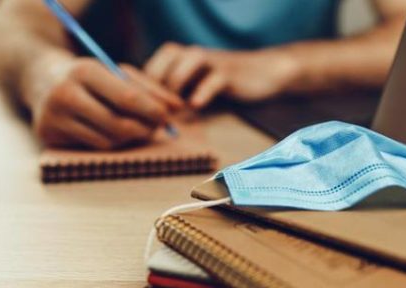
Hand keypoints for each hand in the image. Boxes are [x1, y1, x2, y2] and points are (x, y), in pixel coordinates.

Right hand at [28, 55, 182, 149]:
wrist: (42, 79)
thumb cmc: (92, 77)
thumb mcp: (119, 73)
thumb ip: (151, 89)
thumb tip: (178, 108)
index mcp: (85, 71)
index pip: (127, 98)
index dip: (152, 111)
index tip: (167, 117)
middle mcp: (65, 93)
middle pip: (118, 125)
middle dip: (144, 130)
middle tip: (156, 128)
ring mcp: (53, 116)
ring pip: (108, 141)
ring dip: (129, 139)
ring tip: (134, 127)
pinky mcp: (47, 135)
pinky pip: (93, 148)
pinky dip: (110, 143)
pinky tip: (112, 132)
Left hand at [144, 44, 299, 108]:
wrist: (262, 73)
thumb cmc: (223, 83)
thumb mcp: (195, 84)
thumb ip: (175, 94)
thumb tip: (150, 115)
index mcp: (180, 56)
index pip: (150, 67)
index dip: (143, 89)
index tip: (143, 112)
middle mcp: (192, 54)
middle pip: (163, 63)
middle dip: (155, 89)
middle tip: (155, 113)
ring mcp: (211, 62)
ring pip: (184, 66)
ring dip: (174, 87)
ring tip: (173, 110)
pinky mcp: (229, 73)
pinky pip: (212, 80)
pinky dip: (202, 92)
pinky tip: (196, 106)